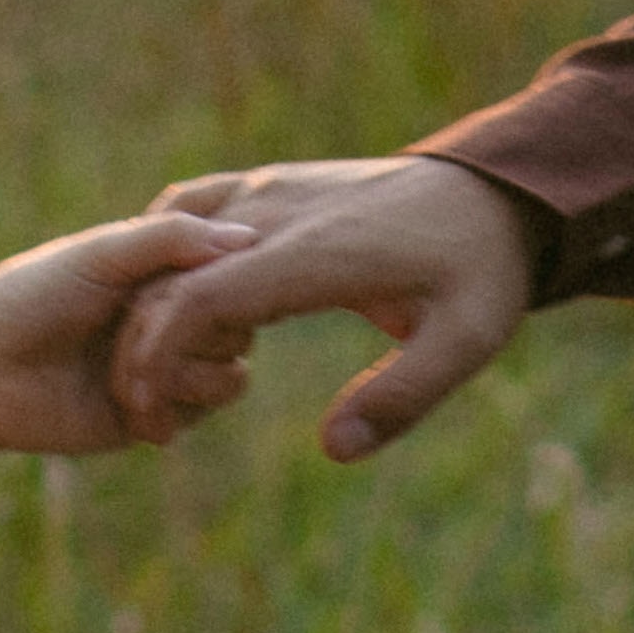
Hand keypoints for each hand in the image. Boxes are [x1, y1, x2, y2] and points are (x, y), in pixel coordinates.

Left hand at [0, 211, 258, 455]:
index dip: (215, 285)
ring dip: (187, 376)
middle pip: (241, 330)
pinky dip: (172, 408)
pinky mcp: (158, 415)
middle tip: (128, 333)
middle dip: (195, 336)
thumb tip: (249, 239)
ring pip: (232, 376)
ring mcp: (169, 371)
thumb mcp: (102, 253)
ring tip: (130, 378)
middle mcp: (173, 322)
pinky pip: (203, 412)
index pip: (231, 276)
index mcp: (162, 275)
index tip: (169, 287)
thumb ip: (171, 239)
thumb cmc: (32, 297)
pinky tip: (129, 408)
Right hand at [112, 157, 534, 460]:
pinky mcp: (273, 182)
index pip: (200, 301)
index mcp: (315, 254)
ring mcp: (270, 187)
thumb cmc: (481, 271)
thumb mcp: (465, 342)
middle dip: (139, 351)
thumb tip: (334, 451)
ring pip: (170, 239)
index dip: (158, 362)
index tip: (150, 420)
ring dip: (146, 302)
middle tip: (145, 421)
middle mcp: (279, 211)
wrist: (494, 190)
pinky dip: (165, 255)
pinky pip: (192, 206)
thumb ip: (401, 398)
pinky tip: (168, 301)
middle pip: (170, 278)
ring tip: (152, 370)